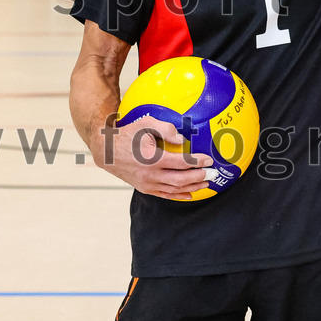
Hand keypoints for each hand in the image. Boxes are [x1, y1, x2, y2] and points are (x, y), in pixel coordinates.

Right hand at [96, 115, 212, 200]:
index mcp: (153, 159)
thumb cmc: (127, 134)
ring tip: (206, 182)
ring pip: (174, 189)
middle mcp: (151, 175)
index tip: (209, 159)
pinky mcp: (144, 188)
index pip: (181, 162)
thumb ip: (165, 128)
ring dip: (192, 187)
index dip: (197, 162)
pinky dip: (178, 196)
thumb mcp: (145, 124)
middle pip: (181, 179)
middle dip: (199, 177)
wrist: (106, 151)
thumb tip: (182, 138)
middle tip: (213, 173)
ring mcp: (147, 184)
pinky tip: (190, 194)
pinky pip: (164, 195)